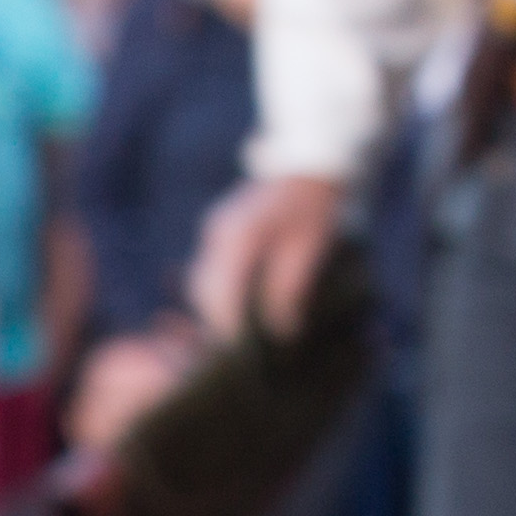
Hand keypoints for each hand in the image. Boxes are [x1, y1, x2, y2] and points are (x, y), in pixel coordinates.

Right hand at [186, 173, 342, 343]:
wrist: (310, 165)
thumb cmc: (314, 208)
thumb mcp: (309, 250)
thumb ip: (290, 290)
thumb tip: (282, 331)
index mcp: (239, 236)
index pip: (221, 292)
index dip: (227, 324)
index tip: (237, 350)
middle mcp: (218, 233)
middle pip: (203, 290)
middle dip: (215, 320)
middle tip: (235, 348)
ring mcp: (214, 230)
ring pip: (201, 281)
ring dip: (214, 307)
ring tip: (234, 332)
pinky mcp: (218, 231)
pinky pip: (208, 270)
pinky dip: (218, 292)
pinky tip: (235, 307)